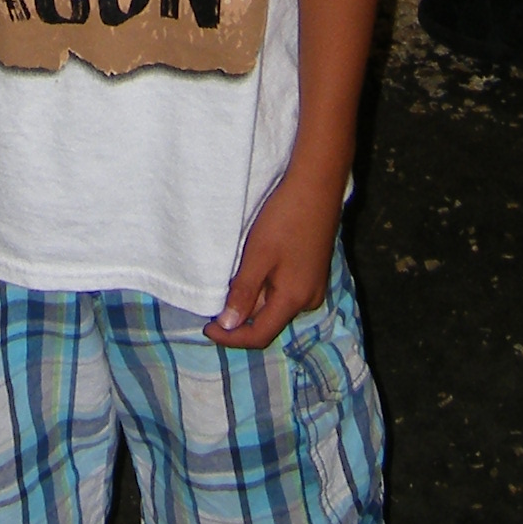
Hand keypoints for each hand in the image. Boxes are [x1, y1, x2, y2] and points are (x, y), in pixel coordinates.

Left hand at [203, 170, 337, 351]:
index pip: (259, 335)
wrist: (316, 186)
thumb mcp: (257, 256)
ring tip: (232, 276)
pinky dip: (264, 285)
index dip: (231, 337)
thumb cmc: (285, 219)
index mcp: (294, 300)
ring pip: (274, 303)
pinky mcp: (312, 272)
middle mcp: (308, 300)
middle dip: (240, 314)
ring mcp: (312, 286)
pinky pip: (283, 289)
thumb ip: (243, 293)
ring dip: (251, 297)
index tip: (206, 327)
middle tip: (214, 297)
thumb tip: (229, 326)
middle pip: (267, 320)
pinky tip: (253, 265)